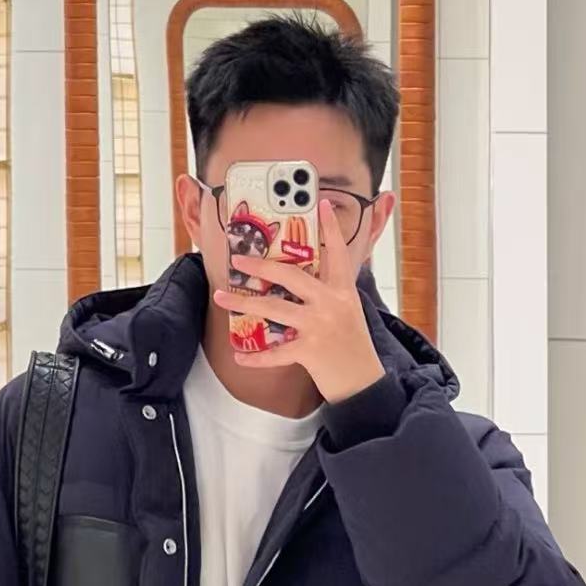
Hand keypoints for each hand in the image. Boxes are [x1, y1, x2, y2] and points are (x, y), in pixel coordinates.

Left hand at [213, 197, 384, 404]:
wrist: (363, 382)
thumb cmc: (353, 346)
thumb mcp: (348, 312)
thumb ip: (329, 294)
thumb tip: (302, 281)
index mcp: (342, 291)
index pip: (337, 253)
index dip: (331, 228)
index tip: (321, 204)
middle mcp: (331, 304)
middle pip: (292, 276)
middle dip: (261, 266)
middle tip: (238, 260)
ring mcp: (319, 326)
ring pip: (274, 309)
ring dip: (244, 303)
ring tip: (222, 297)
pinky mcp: (310, 351)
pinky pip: (276, 353)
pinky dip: (256, 357)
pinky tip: (239, 356)